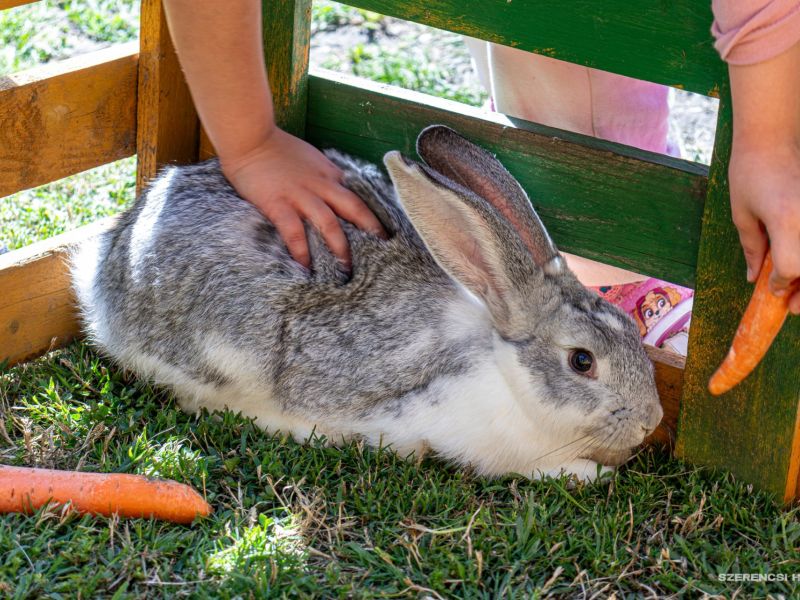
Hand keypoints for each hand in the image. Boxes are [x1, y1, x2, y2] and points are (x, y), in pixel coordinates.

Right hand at [220, 127, 386, 270]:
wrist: (250, 137)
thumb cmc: (276, 147)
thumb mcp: (311, 158)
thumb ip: (324, 175)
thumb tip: (335, 191)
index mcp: (330, 173)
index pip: (359, 195)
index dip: (374, 214)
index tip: (384, 232)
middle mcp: (321, 185)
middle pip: (354, 209)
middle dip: (369, 231)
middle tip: (379, 252)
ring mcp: (301, 195)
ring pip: (330, 224)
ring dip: (340, 248)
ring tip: (346, 269)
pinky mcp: (279, 204)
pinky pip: (295, 233)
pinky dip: (302, 251)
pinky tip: (306, 268)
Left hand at [729, 141, 799, 313]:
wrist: (774, 137)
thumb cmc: (752, 172)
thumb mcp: (743, 214)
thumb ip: (752, 249)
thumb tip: (755, 280)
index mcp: (788, 220)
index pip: (792, 268)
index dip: (781, 284)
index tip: (771, 289)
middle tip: (794, 307)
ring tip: (798, 291)